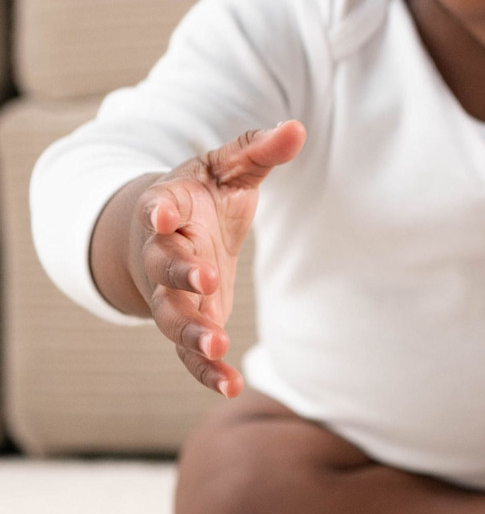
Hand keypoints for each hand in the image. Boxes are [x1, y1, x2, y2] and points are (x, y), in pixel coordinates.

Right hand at [127, 121, 305, 396]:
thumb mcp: (227, 167)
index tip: (162, 213)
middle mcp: (161, 255)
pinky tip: (230, 386)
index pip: (157, 207)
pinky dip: (206, 372)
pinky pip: (190, 354)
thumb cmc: (201, 195)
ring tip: (217, 347)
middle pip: (164, 268)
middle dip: (181, 274)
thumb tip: (297, 128)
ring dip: (192, 333)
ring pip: (174, 319)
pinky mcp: (189, 323)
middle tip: (206, 280)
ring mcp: (171, 295)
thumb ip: (258, 149)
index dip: (158, 210)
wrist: (166, 233)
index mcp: (167, 208)